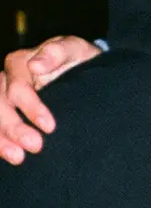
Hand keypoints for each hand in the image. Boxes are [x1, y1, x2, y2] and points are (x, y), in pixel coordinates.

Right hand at [0, 36, 100, 164]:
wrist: (85, 73)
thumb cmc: (77, 59)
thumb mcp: (74, 49)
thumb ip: (57, 52)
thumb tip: (35, 65)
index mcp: (19, 63)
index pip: (17, 88)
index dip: (30, 107)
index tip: (50, 126)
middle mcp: (5, 81)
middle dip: (14, 128)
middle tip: (36, 146)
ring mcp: (2, 99)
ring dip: (1, 140)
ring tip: (18, 158)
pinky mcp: (6, 115)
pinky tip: (10, 156)